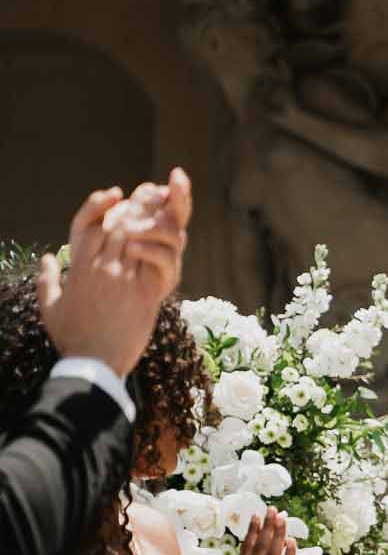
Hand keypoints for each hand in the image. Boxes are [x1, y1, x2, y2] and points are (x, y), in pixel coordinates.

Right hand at [39, 173, 191, 374]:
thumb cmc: (72, 337)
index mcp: (77, 268)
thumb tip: (47, 260)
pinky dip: (165, 243)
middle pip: (118, 224)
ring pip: (138, 237)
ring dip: (153, 216)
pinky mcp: (145, 293)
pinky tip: (174, 230)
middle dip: (136, 204)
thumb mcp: (50, 306)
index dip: (98, 205)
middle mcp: (100, 268)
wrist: (95, 363)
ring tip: (164, 200)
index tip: (113, 194)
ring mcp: (123, 279)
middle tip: (150, 190)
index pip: (86, 225)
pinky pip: (157, 260)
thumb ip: (48, 280)